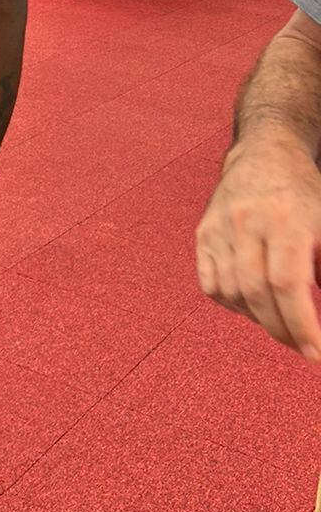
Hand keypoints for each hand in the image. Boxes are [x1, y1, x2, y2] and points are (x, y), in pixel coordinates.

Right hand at [196, 135, 320, 361]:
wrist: (264, 158)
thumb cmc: (304, 195)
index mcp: (285, 220)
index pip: (287, 284)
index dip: (301, 324)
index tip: (317, 353)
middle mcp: (246, 223)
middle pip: (258, 293)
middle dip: (283, 330)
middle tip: (303, 348)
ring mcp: (218, 229)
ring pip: (234, 293)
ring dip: (260, 319)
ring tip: (282, 321)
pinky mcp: (202, 235)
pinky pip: (213, 286)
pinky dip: (234, 304)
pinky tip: (254, 303)